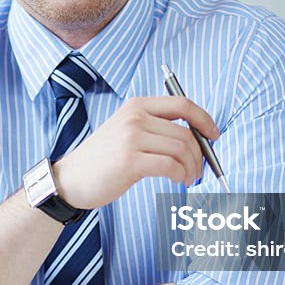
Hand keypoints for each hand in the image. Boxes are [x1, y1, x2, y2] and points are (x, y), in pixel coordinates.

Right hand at [53, 96, 218, 209]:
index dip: (204, 119)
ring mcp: (131, 137)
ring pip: (181, 149)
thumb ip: (156, 128)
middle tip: (198, 170)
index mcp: (136, 105)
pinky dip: (181, 175)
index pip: (182, 103)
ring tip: (187, 179)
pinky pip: (170, 166)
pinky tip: (178, 181)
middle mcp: (134, 116)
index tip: (214, 135)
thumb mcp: (127, 131)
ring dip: (192, 168)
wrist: (70, 179)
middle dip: (199, 154)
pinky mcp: (130, 160)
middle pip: (186, 132)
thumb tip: (197, 137)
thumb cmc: (103, 160)